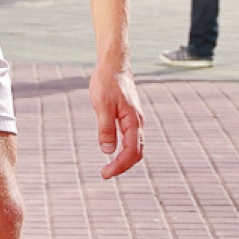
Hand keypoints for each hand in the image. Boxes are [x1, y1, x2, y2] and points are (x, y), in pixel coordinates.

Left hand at [89, 63, 144, 178]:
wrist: (114, 64)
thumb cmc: (107, 82)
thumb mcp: (102, 105)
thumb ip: (105, 128)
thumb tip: (107, 151)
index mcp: (132, 121)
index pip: (130, 151)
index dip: (119, 165)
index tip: (105, 173)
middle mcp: (137, 122)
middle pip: (137, 152)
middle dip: (123, 166)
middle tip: (106, 174)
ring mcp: (135, 119)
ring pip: (136, 146)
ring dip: (125, 159)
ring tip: (109, 167)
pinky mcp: (130, 116)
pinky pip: (132, 138)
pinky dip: (125, 149)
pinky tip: (114, 151)